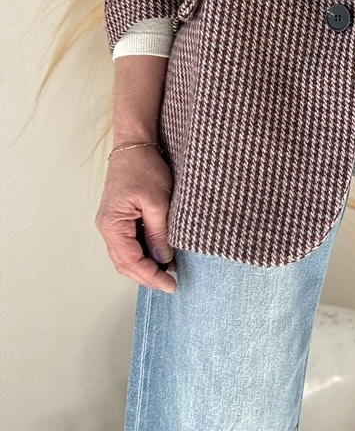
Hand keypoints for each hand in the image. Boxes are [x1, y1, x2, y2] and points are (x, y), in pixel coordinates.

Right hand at [95, 147, 176, 292]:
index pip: (130, 261)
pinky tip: (161, 256)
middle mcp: (108, 228)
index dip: (151, 276)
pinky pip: (129, 244)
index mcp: (112, 225)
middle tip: (171, 284)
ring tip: (169, 273)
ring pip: (126, 256)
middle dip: (147, 276)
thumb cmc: (143, 168)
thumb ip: (159, 233)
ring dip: (145, 267)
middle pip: (124, 264)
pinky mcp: (121, 219)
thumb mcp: (158, 202)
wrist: (134, 145)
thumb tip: (164, 259)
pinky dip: (144, 254)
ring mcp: (112, 224)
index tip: (171, 284)